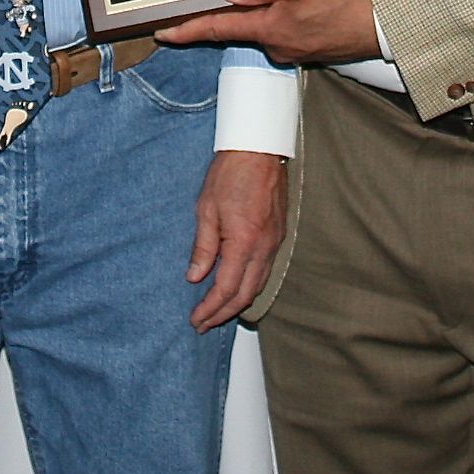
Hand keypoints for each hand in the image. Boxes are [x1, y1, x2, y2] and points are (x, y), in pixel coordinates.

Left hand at [156, 0, 379, 64]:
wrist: (390, 22)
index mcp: (270, 29)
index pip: (218, 29)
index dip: (188, 30)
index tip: (164, 33)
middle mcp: (278, 46)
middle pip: (247, 26)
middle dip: (248, 7)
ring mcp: (297, 51)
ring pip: (271, 27)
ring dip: (277, 8)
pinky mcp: (314, 50)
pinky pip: (292, 31)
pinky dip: (294, 15)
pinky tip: (314, 1)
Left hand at [186, 150, 285, 330]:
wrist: (259, 150)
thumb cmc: (230, 174)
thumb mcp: (206, 209)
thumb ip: (203, 247)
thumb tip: (195, 276)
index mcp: (244, 242)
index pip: (226, 289)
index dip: (210, 309)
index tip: (196, 319)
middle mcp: (264, 247)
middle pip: (245, 295)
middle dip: (223, 314)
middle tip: (204, 323)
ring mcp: (275, 242)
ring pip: (258, 285)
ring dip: (238, 303)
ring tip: (218, 311)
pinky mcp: (278, 235)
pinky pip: (266, 270)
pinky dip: (250, 286)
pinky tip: (238, 287)